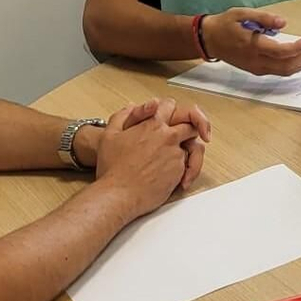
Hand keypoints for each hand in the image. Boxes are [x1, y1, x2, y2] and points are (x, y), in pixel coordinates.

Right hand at [90, 98, 210, 189]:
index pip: (170, 106)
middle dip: (190, 128)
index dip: (172, 110)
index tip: (175, 115)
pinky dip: (183, 169)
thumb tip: (131, 106)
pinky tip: (170, 174)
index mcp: (152, 125)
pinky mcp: (179, 172)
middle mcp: (167, 138)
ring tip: (174, 159)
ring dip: (185, 151)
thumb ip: (122, 116)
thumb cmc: (113, 168)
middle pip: (190, 126)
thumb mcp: (110, 135)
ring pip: (191, 148)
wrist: (118, 193)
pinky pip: (188, 166)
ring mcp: (175, 155)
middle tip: (186, 135)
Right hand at [202, 8, 300, 76]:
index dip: (298, 48)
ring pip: (284, 72)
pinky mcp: (256, 70)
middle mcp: (256, 61)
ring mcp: (256, 68)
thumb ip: (264, 18)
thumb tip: (284, 23)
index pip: (282, 52)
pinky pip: (278, 72)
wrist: (208, 40)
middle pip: (287, 67)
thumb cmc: (225, 24)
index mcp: (253, 46)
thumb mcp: (242, 13)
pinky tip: (300, 58)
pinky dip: (292, 66)